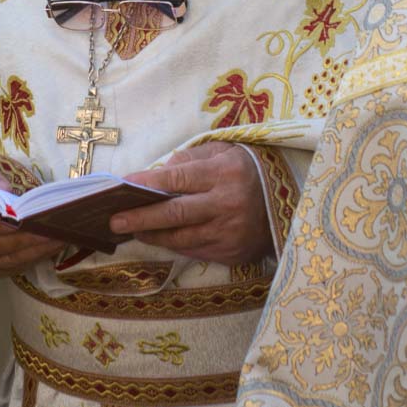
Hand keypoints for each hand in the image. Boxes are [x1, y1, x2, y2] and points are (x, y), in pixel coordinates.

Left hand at [111, 142, 271, 265]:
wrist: (292, 202)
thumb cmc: (249, 171)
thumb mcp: (223, 153)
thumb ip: (189, 160)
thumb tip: (156, 174)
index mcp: (224, 173)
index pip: (176, 180)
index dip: (147, 184)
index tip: (122, 185)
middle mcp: (227, 204)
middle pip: (174, 214)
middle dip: (140, 217)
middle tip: (114, 221)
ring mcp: (230, 232)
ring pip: (180, 238)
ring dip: (152, 235)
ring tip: (133, 229)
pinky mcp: (232, 253)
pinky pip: (194, 251)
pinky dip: (175, 244)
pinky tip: (161, 237)